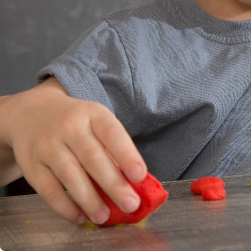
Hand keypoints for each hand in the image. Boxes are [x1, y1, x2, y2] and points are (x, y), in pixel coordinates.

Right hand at [1, 78, 146, 223]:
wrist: (30, 113)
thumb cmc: (75, 121)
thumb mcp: (95, 121)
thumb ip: (112, 146)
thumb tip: (132, 181)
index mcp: (93, 114)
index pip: (113, 134)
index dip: (127, 155)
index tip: (140, 176)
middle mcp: (70, 128)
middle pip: (93, 158)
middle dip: (114, 185)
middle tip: (130, 205)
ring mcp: (48, 146)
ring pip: (71, 175)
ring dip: (90, 200)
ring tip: (105, 217)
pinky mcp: (31, 165)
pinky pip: (48, 190)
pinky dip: (65, 206)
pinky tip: (79, 216)